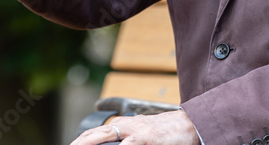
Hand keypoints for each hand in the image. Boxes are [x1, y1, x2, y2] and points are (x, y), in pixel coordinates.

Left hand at [70, 111, 200, 144]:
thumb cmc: (165, 134)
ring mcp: (134, 132)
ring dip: (91, 144)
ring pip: (106, 137)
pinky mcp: (145, 138)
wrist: (188, 126)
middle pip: (94, 134)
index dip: (81, 142)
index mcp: (122, 126)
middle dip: (79, 143)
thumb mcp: (141, 136)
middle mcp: (125, 126)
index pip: (95, 134)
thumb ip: (125, 142)